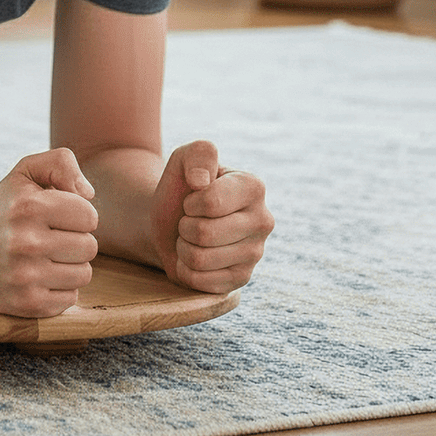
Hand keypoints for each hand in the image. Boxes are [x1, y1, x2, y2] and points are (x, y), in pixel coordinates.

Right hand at [0, 148, 99, 316]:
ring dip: (69, 266)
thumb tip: (89, 193)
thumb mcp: (24, 173)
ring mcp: (26, 276)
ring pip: (84, 274)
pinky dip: (59, 288)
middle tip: (51, 238)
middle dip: (75, 240)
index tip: (58, 216)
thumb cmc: (4, 210)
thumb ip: (60, 163)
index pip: (89, 216)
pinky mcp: (27, 304)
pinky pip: (70, 298)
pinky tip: (39, 278)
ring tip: (45, 258)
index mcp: (29, 206)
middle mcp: (26, 242)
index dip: (77, 215)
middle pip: (90, 246)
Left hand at [148, 140, 272, 293]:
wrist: (172, 221)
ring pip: (200, 259)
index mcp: (254, 186)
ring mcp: (256, 254)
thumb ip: (197, 153)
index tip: (193, 199)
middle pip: (204, 233)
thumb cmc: (181, 188)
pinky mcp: (241, 279)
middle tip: (190, 220)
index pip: (210, 203)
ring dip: (183, 248)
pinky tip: (195, 257)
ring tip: (192, 237)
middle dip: (184, 226)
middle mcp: (264, 221)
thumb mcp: (183, 159)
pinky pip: (200, 281)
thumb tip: (200, 181)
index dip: (190, 203)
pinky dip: (186, 269)